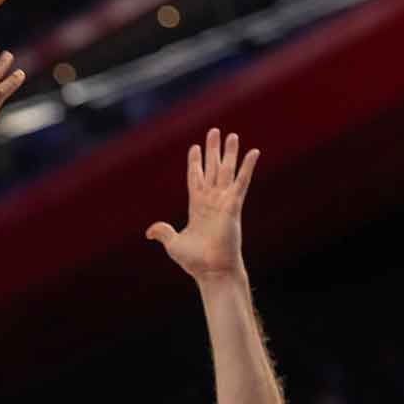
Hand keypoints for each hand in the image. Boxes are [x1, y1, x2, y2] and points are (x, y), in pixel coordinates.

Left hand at [146, 129, 259, 283]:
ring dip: (229, 153)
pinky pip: (241, 182)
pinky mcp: (233, 206)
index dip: (195, 163)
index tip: (195, 147)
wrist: (212, 271)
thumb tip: (150, 232)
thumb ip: (164, 232)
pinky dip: (247, 167)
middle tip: (214, 131)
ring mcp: (223, 202)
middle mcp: (211, 201)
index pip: (195, 179)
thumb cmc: (195, 262)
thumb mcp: (174, 244)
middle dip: (212, 150)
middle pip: (211, 169)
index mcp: (197, 208)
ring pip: (226, 171)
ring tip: (232, 134)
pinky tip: (253, 152)